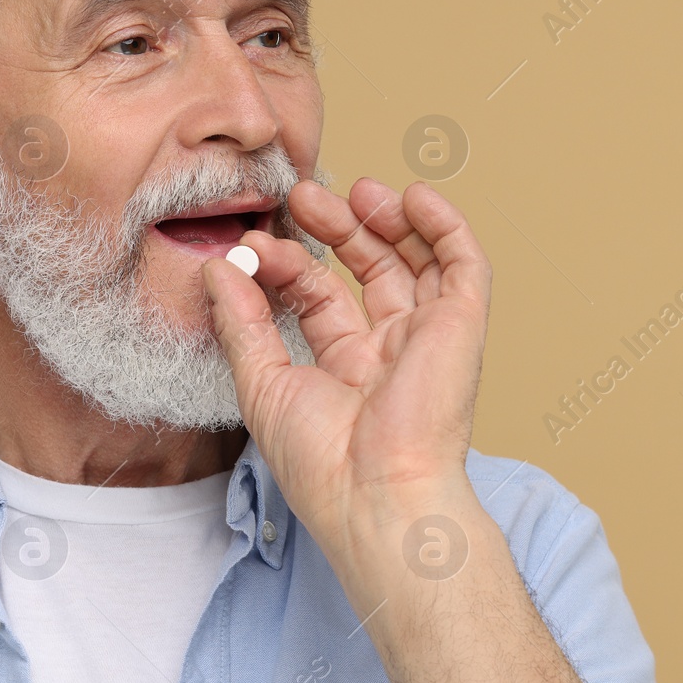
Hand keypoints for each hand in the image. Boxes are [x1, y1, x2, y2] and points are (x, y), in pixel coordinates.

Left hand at [202, 176, 491, 588]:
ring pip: (416, 259)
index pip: (320, 295)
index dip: (290, 262)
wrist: (374, 494)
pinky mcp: (463, 327)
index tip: (255, 244)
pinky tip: (412, 196)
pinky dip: (444, 224)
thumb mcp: (261, 383)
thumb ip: (241, 322)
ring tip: (354, 188)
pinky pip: (465, 264)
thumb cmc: (320, 461)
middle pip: (369, 269)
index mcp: (345, 368)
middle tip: (303, 196)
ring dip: (387, 218)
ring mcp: (428, 336)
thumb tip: (218, 268)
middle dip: (337, 227)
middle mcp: (390, 349)